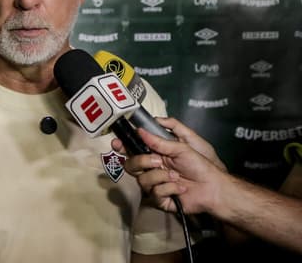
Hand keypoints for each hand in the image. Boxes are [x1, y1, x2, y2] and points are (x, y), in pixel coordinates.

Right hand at [111, 118, 227, 213]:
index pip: (133, 150)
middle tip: (159, 161)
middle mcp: (152, 169)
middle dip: (143, 162)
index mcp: (155, 155)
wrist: (212, 187)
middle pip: (131, 165)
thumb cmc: (199, 164)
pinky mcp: (160, 199)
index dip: (123, 146)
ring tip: (177, 176)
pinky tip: (181, 188)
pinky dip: (170, 189)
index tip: (116, 143)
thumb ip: (158, 141)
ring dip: (162, 176)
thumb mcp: (180, 147)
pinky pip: (155, 193)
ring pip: (142, 180)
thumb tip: (140, 130)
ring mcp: (155, 185)